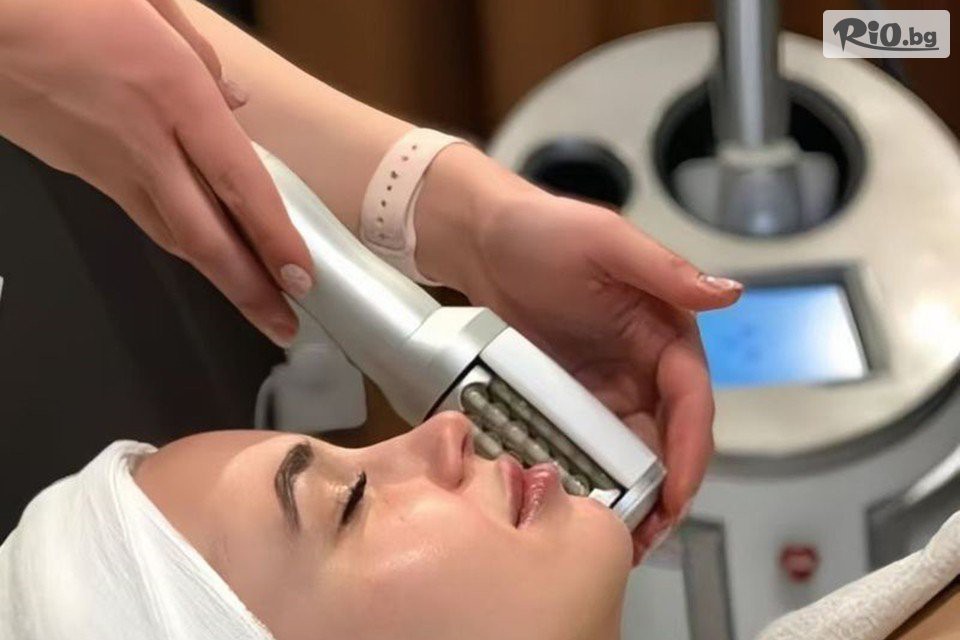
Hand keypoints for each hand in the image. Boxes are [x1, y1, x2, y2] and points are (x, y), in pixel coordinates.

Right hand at [0, 0, 312, 345]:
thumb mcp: (148, 1)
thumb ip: (202, 55)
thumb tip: (237, 105)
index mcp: (175, 92)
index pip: (239, 184)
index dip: (273, 239)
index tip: (301, 279)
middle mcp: (144, 141)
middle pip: (204, 235)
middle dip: (249, 289)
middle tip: (284, 327)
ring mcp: (104, 163)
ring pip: (170, 234)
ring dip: (215, 274)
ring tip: (253, 303)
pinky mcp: (74, 169)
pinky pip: (139, 212)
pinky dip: (176, 238)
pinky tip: (200, 249)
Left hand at [417, 147, 741, 563]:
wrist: (481, 238)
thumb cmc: (542, 228)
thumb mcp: (604, 240)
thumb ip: (664, 271)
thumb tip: (727, 292)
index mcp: (664, 328)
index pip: (690, 398)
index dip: (689, 449)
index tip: (676, 493)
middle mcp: (642, 362)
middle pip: (667, 436)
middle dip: (665, 489)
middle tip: (647, 535)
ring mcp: (604, 383)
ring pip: (630, 449)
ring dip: (631, 494)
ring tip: (617, 537)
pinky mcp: (568, 395)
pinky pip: (587, 443)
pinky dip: (591, 476)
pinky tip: (582, 506)